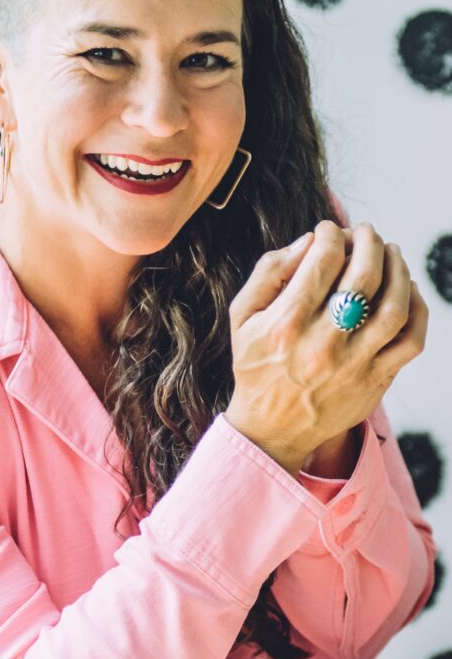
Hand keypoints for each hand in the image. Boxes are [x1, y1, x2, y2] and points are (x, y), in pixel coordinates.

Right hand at [224, 221, 428, 476]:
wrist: (272, 428)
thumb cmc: (256, 365)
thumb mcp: (241, 317)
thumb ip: (267, 273)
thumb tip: (307, 241)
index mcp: (285, 324)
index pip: (322, 262)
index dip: (330, 234)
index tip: (329, 229)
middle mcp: (322, 345)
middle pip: (363, 278)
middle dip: (369, 242)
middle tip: (366, 232)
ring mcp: (353, 365)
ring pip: (393, 307)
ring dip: (398, 270)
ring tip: (391, 251)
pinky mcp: (375, 381)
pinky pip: (411, 341)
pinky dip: (417, 309)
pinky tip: (407, 289)